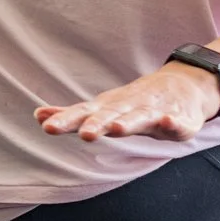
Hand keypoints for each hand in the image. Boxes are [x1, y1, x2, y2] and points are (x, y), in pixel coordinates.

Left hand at [35, 63, 219, 142]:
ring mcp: (154, 112)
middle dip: (97, 124)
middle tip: (85, 134)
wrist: (182, 86)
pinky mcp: (179, 119)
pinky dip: (172, 122)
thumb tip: (38, 116)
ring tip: (118, 129)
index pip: (83, 114)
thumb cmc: (133, 102)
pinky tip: (168, 122)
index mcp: (109, 109)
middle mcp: (128, 108)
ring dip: (129, 123)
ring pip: (140, 118)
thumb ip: (72, 115)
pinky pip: (176, 122)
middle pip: (110, 116)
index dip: (66, 120)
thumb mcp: (102, 108)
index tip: (47, 127)